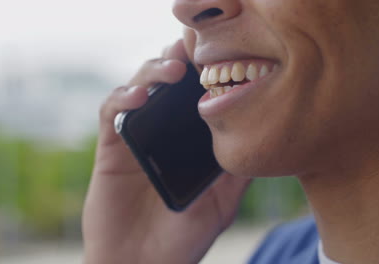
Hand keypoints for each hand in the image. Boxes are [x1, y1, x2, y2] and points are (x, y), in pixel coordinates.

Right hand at [82, 39, 250, 263]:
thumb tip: (267, 133)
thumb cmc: (184, 236)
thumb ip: (240, 168)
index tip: (222, 56)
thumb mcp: (223, 200)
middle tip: (194, 49)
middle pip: (167, 81)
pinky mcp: (111, 147)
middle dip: (179, 59)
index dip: (205, 70)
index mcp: (188, 138)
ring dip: (153, 71)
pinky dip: (122, 99)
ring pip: (138, 86)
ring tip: (174, 69)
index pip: (195, 92)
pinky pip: (111, 112)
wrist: (144, 263)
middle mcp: (162, 131)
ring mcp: (136, 136)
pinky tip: (139, 98)